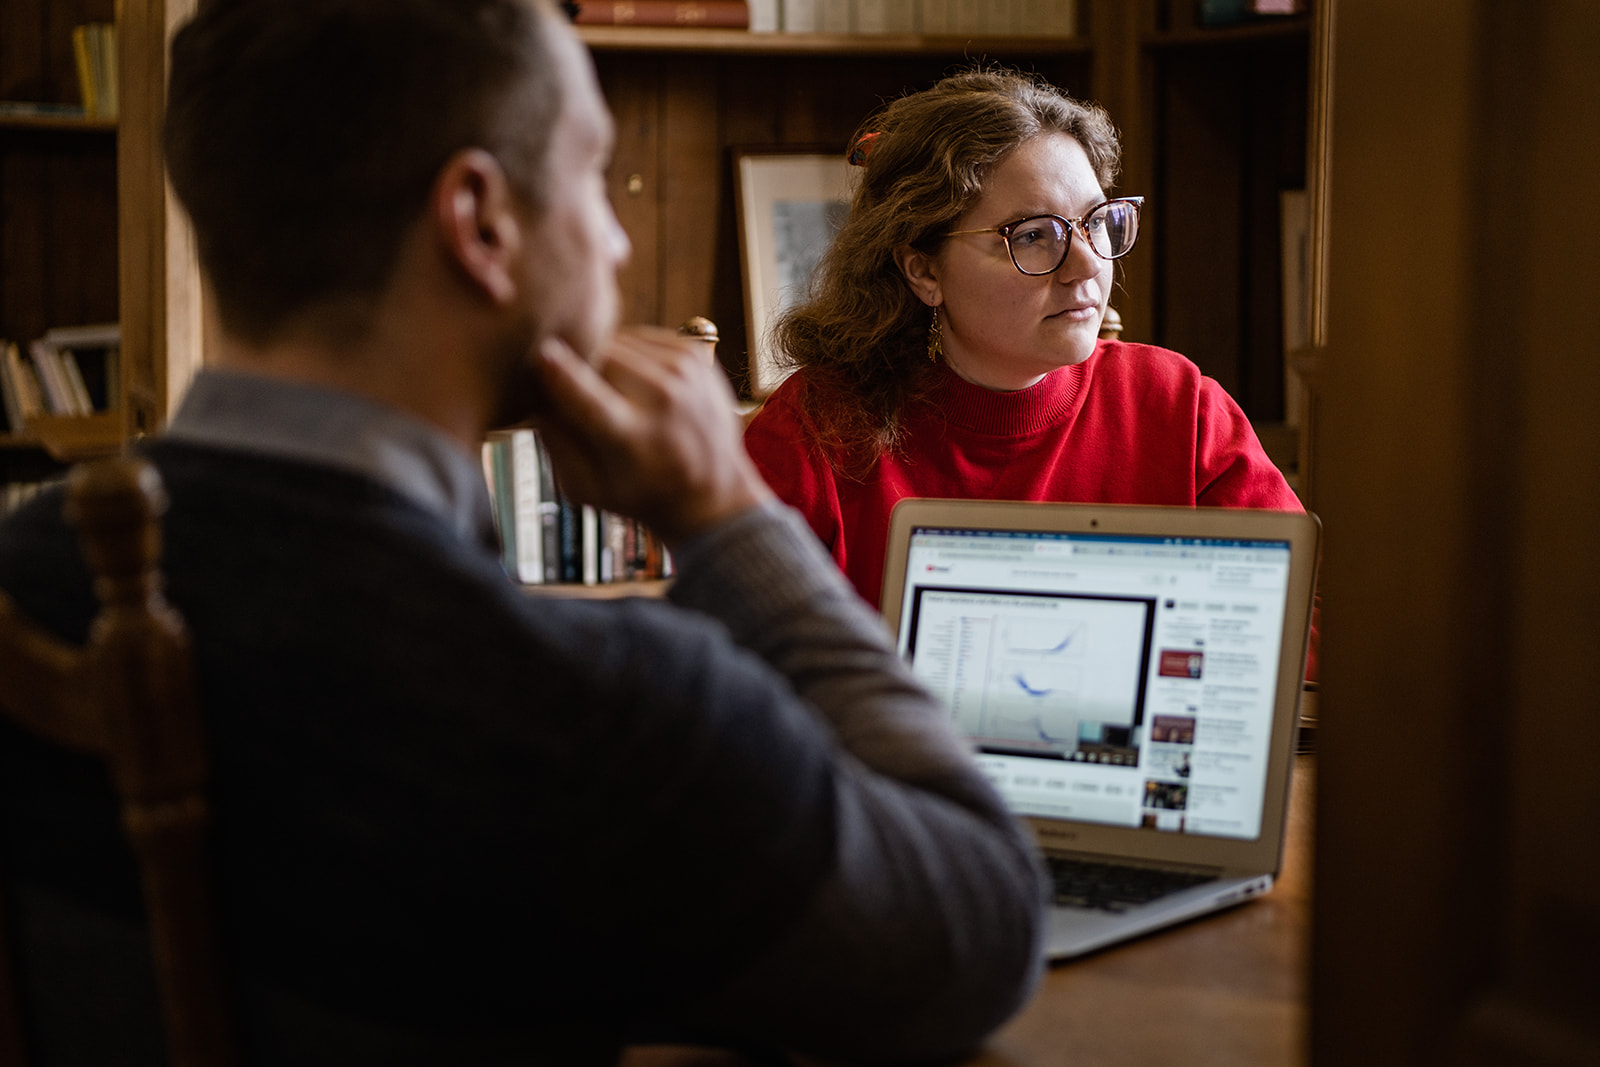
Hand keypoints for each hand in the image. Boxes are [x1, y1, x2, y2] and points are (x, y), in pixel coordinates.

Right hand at [531, 326, 772, 546]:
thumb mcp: (586, 489)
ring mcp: (683, 373)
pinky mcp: (693, 355)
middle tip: (581, 394)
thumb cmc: (640, 494)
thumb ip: (555, 444)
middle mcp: (663, 400)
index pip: (586, 395)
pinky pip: (639, 337)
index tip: (540, 354)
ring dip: (604, 361)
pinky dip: (628, 354)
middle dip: (580, 369)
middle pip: (597, 359)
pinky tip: (636, 384)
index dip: (558, 371)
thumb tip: (535, 397)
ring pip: (617, 342)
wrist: (712, 492)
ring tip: (614, 395)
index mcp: (633, 439)